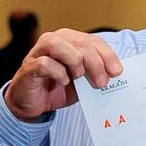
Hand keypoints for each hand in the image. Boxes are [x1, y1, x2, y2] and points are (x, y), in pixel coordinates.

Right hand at [3, 28, 124, 122]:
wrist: (32, 104)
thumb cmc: (56, 89)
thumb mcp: (81, 82)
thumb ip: (94, 74)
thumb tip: (115, 74)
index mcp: (69, 40)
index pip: (92, 40)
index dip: (107, 55)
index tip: (117, 72)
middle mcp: (53, 40)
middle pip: (79, 41)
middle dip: (95, 62)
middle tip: (101, 82)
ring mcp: (38, 52)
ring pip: (57, 44)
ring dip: (74, 61)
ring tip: (79, 77)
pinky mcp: (28, 67)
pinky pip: (44, 63)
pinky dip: (57, 73)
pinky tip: (63, 82)